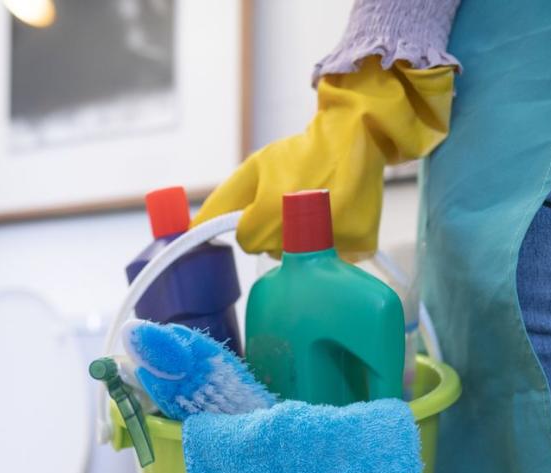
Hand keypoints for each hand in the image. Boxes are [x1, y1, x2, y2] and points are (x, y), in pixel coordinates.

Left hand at [193, 56, 454, 256]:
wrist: (355, 137)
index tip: (268, 205)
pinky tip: (339, 216)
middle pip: (274, 252)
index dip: (254, 222)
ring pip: (305, 259)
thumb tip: (190, 230)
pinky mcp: (360, 244)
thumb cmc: (299, 154)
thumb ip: (220, 202)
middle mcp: (303, 229)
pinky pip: (336, 258)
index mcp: (271, 210)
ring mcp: (335, 238)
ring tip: (320, 206)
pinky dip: (336, 243)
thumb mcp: (255, 168)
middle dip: (278, 232)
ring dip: (306, 240)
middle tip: (296, 202)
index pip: (247, 241)